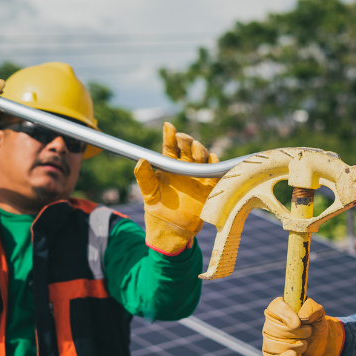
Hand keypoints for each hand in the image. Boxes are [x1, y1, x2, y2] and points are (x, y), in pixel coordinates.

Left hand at [134, 122, 219, 253]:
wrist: (172, 228)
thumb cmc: (158, 209)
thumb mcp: (148, 192)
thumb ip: (144, 176)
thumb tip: (141, 160)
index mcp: (169, 165)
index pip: (170, 146)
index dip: (170, 135)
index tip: (169, 127)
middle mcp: (184, 167)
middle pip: (188, 147)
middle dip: (187, 141)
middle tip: (183, 140)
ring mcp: (197, 176)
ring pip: (202, 156)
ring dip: (200, 150)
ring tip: (196, 151)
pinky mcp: (209, 186)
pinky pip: (214, 171)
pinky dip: (214, 164)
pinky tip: (211, 160)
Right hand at [262, 297, 344, 355]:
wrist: (319, 341)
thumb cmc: (315, 324)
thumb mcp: (319, 313)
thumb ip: (312, 308)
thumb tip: (302, 317)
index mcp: (279, 307)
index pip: (276, 308)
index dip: (287, 316)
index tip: (298, 324)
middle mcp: (270, 322)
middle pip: (277, 329)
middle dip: (298, 334)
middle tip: (308, 332)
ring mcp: (268, 339)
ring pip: (274, 345)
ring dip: (295, 347)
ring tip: (305, 344)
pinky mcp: (270, 355)